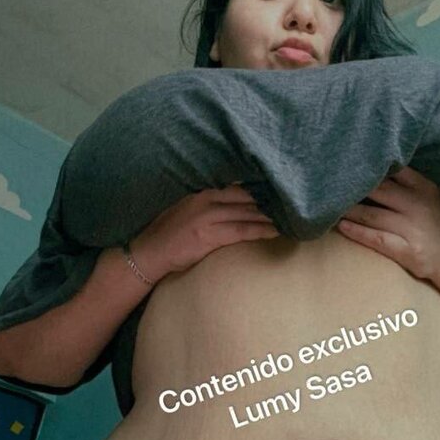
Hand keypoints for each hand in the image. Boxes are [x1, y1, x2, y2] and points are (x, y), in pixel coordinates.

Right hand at [130, 185, 278, 281]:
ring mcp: (208, 218)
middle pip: (246, 199)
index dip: (259, 192)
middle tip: (289, 207)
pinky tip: (274, 232)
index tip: (277, 195)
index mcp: (202, 192)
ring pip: (247, 214)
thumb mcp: (187, 208)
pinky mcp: (209, 236)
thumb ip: (208, 202)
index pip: (238, 188)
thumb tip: (233, 202)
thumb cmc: (169, 232)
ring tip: (288, 219)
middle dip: (268, 203)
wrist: (150, 251)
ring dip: (269, 217)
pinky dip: (260, 231)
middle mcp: (206, 201)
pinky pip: (241, 232)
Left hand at [335, 166, 439, 282]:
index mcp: (426, 188)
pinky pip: (376, 239)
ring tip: (329, 204)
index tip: (351, 160)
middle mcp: (418, 206)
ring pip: (371, 215)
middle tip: (330, 182)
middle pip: (377, 190)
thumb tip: (382, 164)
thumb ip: (413, 181)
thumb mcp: (436, 195)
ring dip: (348, 210)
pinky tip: (341, 226)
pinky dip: (356, 232)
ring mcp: (412, 229)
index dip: (371, 165)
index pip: (394, 169)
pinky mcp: (407, 251)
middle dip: (353, 186)